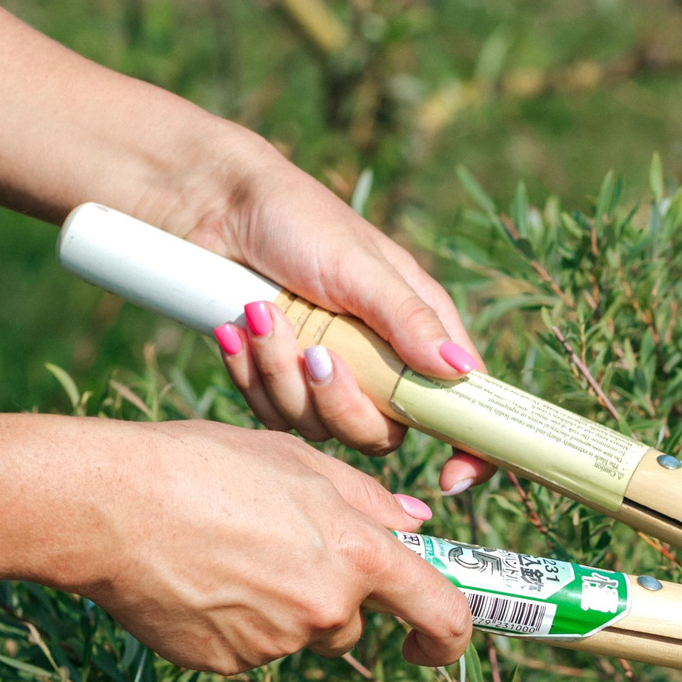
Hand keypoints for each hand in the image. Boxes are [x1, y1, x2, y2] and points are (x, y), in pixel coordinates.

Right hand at [54, 418, 474, 674]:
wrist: (104, 505)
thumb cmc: (202, 466)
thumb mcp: (298, 461)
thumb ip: (370, 501)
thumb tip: (419, 525)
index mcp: (360, 555)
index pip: (441, 612)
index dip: (450, 635)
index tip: (436, 641)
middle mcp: (327, 608)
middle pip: (353, 623)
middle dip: (332, 598)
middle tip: (276, 552)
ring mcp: (277, 642)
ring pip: (299, 634)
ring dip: (280, 607)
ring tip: (222, 553)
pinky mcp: (229, 663)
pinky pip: (250, 649)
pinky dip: (234, 623)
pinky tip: (195, 579)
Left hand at [184, 150, 496, 497]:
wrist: (213, 204)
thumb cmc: (299, 219)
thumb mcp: (360, 266)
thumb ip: (409, 320)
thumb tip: (462, 373)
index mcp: (420, 335)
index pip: (462, 408)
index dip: (469, 451)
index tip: (452, 477)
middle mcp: (380, 365)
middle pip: (381, 433)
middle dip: (340, 402)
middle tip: (315, 355)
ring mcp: (328, 377)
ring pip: (318, 427)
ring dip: (281, 376)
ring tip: (260, 315)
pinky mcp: (278, 380)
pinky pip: (271, 413)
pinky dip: (249, 374)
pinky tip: (236, 330)